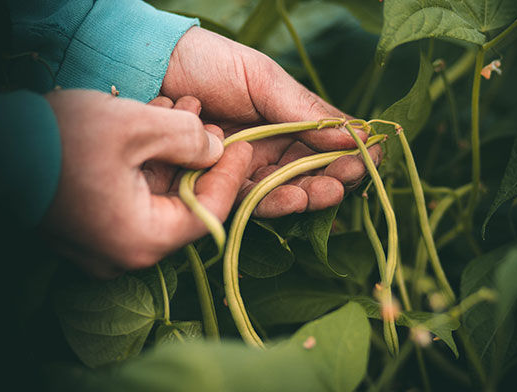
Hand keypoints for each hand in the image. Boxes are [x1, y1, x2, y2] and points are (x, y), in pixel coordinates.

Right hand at [39, 89, 255, 277]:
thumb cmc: (61, 139)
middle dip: (196, 158)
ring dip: (168, 153)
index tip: (244, 144)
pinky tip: (148, 123)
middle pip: (180, 208)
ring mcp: (99, 244)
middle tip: (210, 124)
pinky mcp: (83, 227)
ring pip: (152, 197)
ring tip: (178, 111)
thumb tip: (216, 147)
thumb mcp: (138, 126)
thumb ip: (190, 138)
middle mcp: (122, 254)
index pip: (209, 216)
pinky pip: (125, 197)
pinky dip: (140, 162)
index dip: (232, 176)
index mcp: (141, 241)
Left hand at [162, 27, 384, 218]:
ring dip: (306, 195)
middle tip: (346, 180)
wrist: (149, 67)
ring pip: (281, 192)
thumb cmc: (208, 63)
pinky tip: (293, 197)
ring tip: (323, 192)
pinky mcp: (214, 186)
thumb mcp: (263, 79)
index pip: (327, 146)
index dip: (348, 156)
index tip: (367, 159)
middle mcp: (267, 150)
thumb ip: (305, 110)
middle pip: (308, 175)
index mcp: (285, 121)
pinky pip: (247, 201)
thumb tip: (356, 135)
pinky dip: (272, 202)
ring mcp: (241, 170)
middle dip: (331, 180)